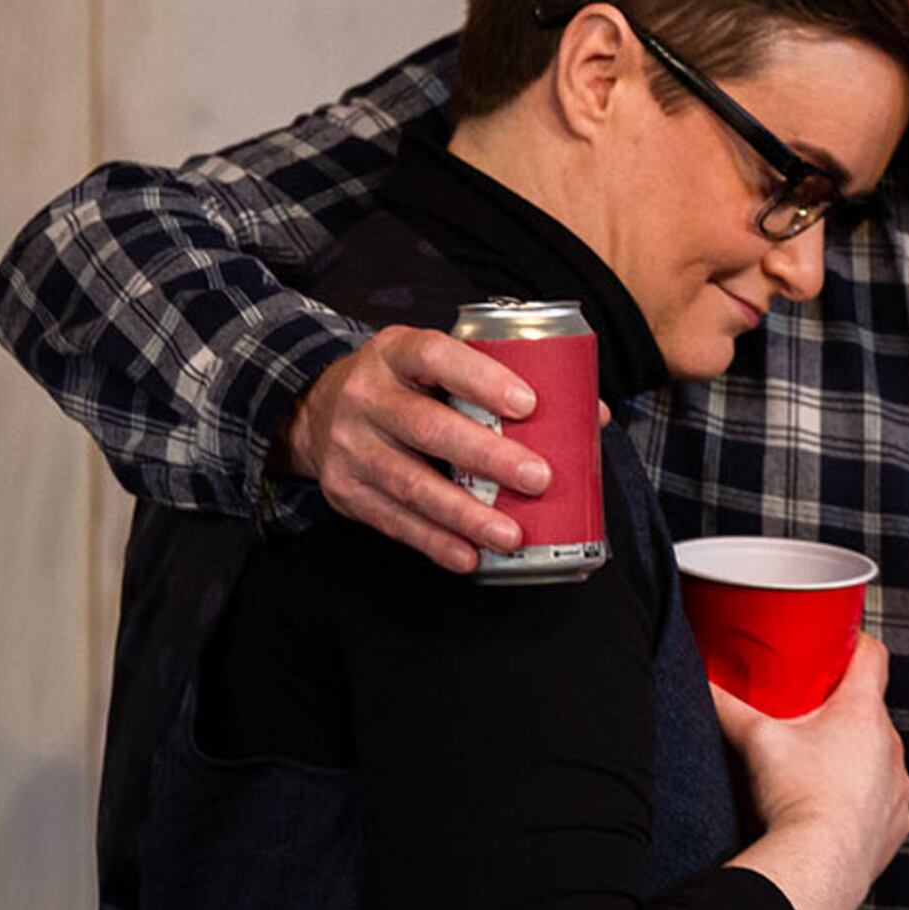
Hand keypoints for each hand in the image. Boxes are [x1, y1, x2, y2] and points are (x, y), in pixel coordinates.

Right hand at [275, 326, 556, 571]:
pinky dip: (433, 542)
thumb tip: (593, 416)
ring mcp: (349, 446)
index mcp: (395, 352)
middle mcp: (366, 396)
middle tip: (538, 478)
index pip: (436, 356)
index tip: (528, 404)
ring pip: (409, 483)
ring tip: (511, 534)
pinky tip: (468, 556)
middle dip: (486, 457)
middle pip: (426, 428)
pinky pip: (393, 521)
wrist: (315, 411)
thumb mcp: (435, 366)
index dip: (482, 379)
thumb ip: (501, 382)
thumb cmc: (403, 387)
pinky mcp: (345, 491)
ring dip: (464, 514)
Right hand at [716, 637, 908, 909]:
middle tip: (808, 714)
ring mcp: (898, 786)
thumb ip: (727, 706)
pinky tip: (834, 807)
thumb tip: (703, 682)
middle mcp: (890, 745)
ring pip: (879, 756)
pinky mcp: (897, 823)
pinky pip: (883, 799)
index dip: (856, 645)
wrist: (819, 866)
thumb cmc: (796, 799)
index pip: (873, 656)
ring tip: (818, 767)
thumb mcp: (757, 740)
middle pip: (872, 710)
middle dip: (842, 709)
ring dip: (855, 756)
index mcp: (862, 713)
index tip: (838, 648)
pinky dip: (863, 798)